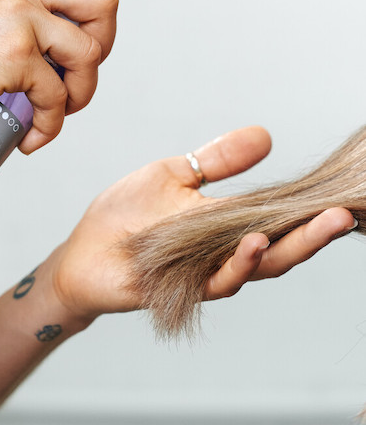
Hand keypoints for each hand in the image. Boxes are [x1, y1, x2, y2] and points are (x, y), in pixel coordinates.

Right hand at [0, 0, 117, 152]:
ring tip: (54, 111)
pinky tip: (30, 135)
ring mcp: (18, 16)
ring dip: (82, 93)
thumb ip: (12, 11)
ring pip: (91, 52)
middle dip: (103, 42)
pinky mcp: (14, 56)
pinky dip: (51, 125)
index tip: (82, 14)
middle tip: (76, 71)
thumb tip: (52, 48)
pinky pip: (58, 97)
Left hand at [47, 126, 355, 321]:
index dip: (307, 207)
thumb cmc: (123, 214)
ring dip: (292, 246)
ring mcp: (205, 272)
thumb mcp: (172, 175)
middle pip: (280, 245)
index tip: (339, 192)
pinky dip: (239, 264)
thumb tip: (266, 135)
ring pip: (259, 266)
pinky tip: (255, 242)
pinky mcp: (184, 289)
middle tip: (345, 212)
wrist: (84, 252)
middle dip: (315, 230)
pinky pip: (219, 280)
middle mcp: (222, 250)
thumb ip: (217, 161)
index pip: (275, 216)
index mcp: (224, 221)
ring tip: (323, 224)